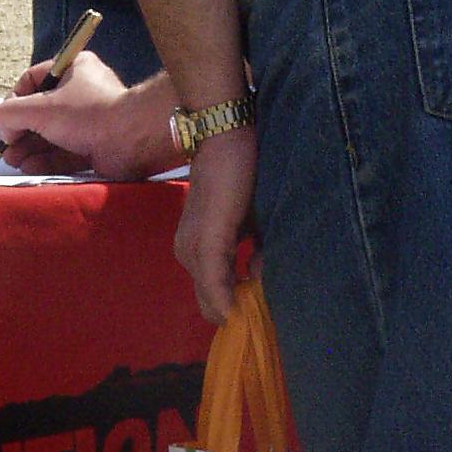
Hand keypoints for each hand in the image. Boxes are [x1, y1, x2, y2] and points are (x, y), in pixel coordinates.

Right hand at [0, 52, 173, 178]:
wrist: (132, 139)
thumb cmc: (87, 114)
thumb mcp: (40, 107)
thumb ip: (10, 113)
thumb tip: (4, 128)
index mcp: (72, 69)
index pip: (33, 81)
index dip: (14, 101)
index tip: (5, 121)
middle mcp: (82, 93)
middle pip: (41, 113)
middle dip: (21, 132)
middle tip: (8, 148)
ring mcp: (90, 123)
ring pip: (52, 135)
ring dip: (31, 148)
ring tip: (14, 161)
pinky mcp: (96, 148)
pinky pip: (66, 153)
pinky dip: (47, 160)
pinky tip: (29, 167)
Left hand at [174, 126, 258, 323]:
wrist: (227, 139)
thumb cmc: (244, 178)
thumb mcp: (254, 224)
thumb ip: (256, 255)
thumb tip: (255, 281)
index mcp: (199, 249)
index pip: (212, 297)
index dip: (237, 308)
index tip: (260, 312)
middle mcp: (188, 253)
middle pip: (210, 305)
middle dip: (236, 310)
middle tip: (263, 305)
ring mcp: (192, 248)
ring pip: (212, 298)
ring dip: (237, 302)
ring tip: (261, 288)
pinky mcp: (205, 241)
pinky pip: (215, 284)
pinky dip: (229, 297)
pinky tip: (245, 303)